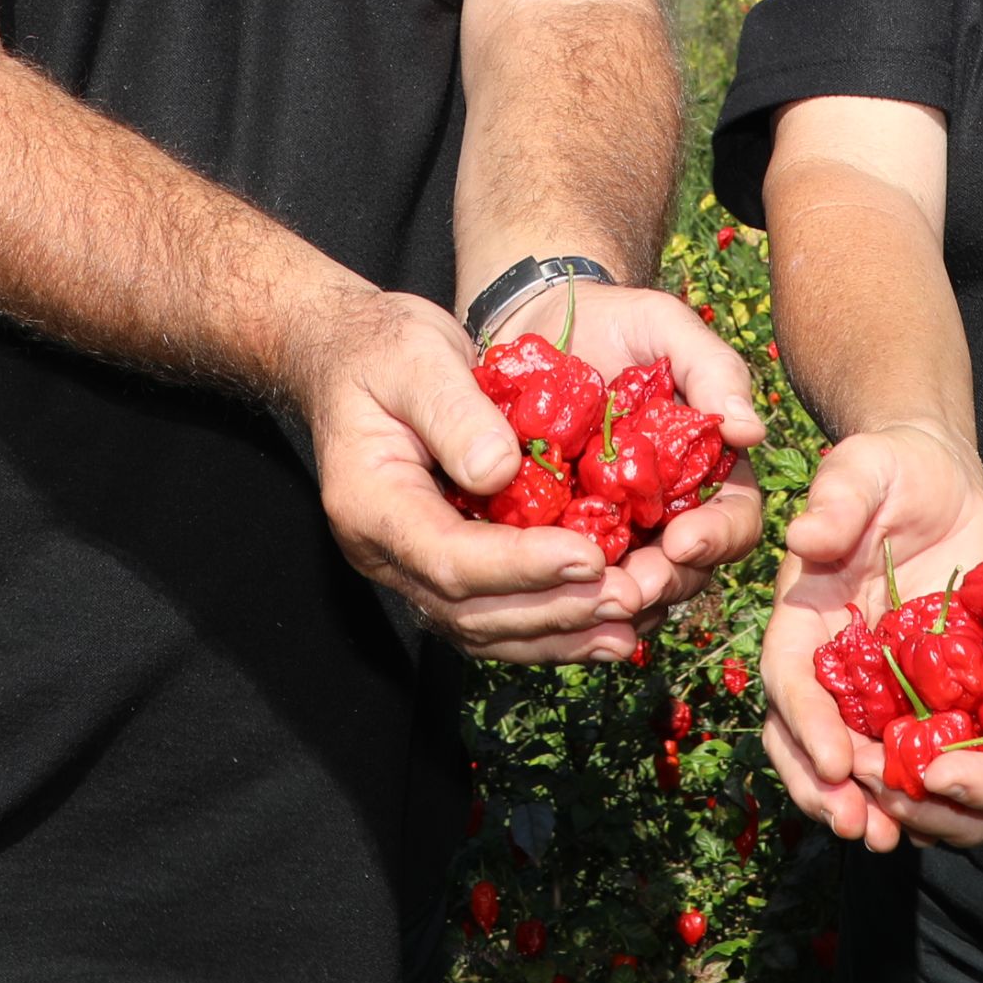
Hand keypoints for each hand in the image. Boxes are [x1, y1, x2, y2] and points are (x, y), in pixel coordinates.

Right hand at [289, 284, 637, 663]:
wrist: (354, 355)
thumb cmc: (383, 349)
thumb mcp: (415, 356)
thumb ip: (453, 411)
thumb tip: (500, 471)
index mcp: (369, 502)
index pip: (448, 556)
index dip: (521, 565)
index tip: (589, 557)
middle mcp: (386, 551)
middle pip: (469, 609)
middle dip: (552, 610)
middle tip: (627, 598)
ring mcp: (412, 566)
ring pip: (484, 626)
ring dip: (559, 633)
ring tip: (628, 626)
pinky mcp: (445, 565)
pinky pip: (496, 612)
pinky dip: (550, 624)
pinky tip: (603, 623)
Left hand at [497, 281, 772, 626]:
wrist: (537, 322)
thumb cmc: (613, 321)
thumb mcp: (664, 326)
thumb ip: (713, 369)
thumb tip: (752, 431)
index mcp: (707, 469)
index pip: (734, 518)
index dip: (717, 538)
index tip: (683, 541)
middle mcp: (668, 509)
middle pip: (685, 569)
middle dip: (662, 584)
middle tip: (629, 588)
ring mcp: (614, 527)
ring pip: (628, 584)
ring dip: (612, 599)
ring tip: (586, 596)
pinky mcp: (559, 533)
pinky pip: (566, 573)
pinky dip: (560, 586)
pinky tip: (541, 585)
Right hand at [756, 420, 982, 851]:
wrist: (941, 478)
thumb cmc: (893, 467)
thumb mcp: (865, 467)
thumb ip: (837, 498)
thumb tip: (805, 535)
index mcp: (800, 610)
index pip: (790, 676)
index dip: (806, 723)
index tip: (836, 762)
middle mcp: (825, 654)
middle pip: (803, 734)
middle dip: (822, 786)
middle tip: (857, 826)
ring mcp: (866, 678)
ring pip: (845, 754)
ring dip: (859, 802)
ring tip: (885, 840)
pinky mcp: (911, 688)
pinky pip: (899, 747)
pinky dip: (906, 785)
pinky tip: (927, 818)